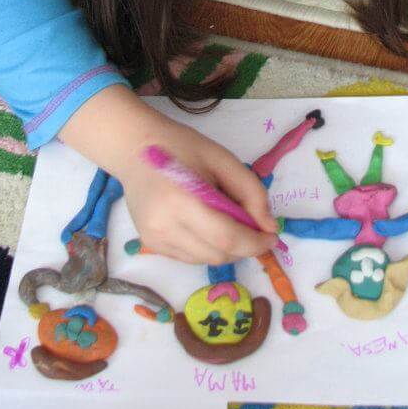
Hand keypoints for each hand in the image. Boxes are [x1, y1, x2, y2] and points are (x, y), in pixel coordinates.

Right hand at [120, 115, 279, 264]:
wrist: (135, 148)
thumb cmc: (182, 148)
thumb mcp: (223, 160)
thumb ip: (251, 192)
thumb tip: (269, 227)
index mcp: (182, 201)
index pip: (227, 237)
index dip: (255, 243)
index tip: (272, 237)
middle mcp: (164, 226)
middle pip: (218, 254)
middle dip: (245, 247)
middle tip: (256, 229)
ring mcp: (153, 239)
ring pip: (205, 260)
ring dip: (227, 249)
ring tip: (229, 222)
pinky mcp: (149, 244)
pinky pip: (190, 257)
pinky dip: (208, 248)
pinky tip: (207, 225)